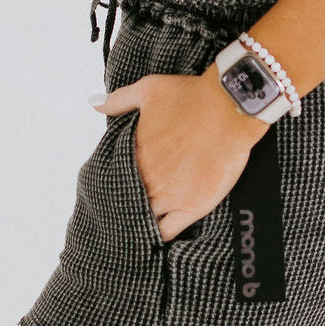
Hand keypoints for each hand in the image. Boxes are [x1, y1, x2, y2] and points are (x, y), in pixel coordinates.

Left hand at [91, 69, 269, 241]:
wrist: (229, 108)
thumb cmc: (191, 97)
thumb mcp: (149, 90)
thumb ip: (119, 100)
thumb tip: (95, 102)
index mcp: (133, 155)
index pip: (113, 179)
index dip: (114, 183)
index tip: (118, 184)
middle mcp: (148, 179)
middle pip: (126, 203)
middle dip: (125, 204)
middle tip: (128, 206)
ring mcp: (170, 196)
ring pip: (144, 220)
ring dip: (140, 221)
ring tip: (140, 223)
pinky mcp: (193, 206)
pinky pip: (168, 232)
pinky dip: (159, 235)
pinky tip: (156, 235)